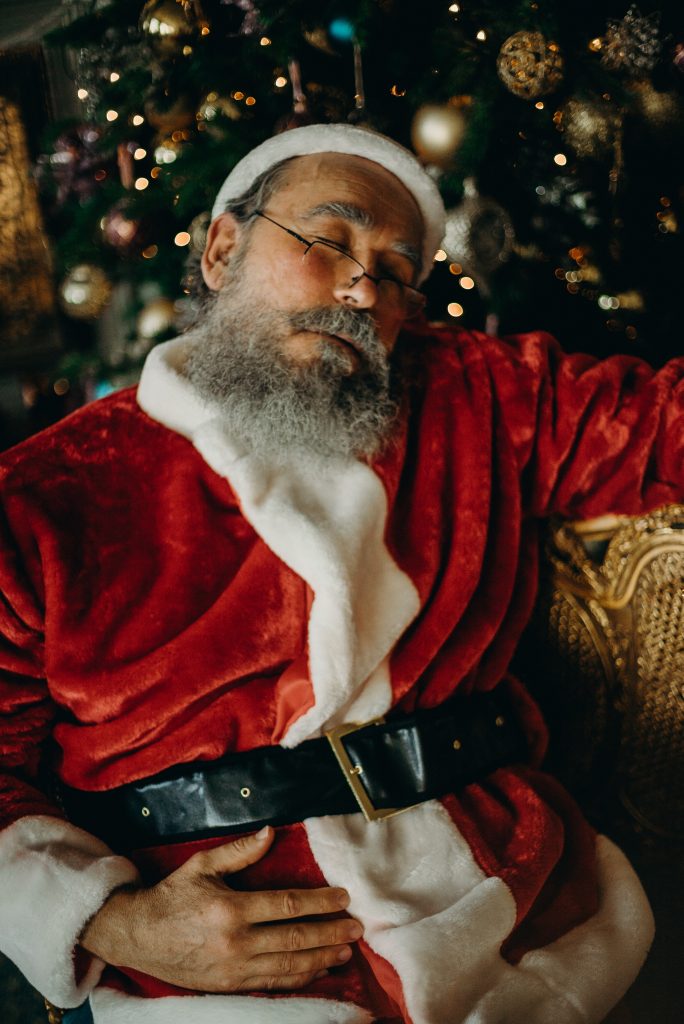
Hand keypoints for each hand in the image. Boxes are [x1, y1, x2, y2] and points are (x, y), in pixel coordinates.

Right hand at [80, 826, 361, 991]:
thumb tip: (272, 831)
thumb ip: (239, 851)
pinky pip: (273, 983)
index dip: (320, 903)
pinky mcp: (229, 986)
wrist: (138, 936)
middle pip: (295, 939)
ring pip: (288, 966)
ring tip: (345, 949)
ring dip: (321, 958)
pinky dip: (299, 977)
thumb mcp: (202, 864)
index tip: (343, 898)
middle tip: (357, 927)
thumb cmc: (172, 896)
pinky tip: (318, 970)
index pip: (287, 906)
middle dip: (330, 932)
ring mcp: (233, 969)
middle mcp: (235, 942)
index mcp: (230, 909)